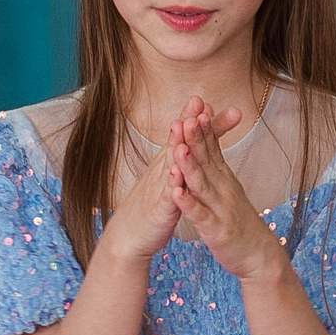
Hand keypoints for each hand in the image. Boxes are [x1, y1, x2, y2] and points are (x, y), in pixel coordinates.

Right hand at [96, 103, 222, 270]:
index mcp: (168, 164)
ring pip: (170, 164)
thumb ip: (184, 157)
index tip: (207, 98)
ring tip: (184, 126)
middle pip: (177, 143)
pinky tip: (176, 172)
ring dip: (177, 145)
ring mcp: (160, 190)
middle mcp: (162, 172)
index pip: (184, 137)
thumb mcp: (171, 178)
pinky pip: (167, 196)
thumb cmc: (153, 204)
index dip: (194, 118)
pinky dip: (172, 184)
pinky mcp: (159, 211)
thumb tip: (193, 136)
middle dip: (187, 122)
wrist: (129, 237)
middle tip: (198, 101)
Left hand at [168, 97, 287, 285]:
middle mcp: (224, 189)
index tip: (197, 106)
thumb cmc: (240, 223)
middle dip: (197, 138)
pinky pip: (199, 214)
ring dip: (190, 165)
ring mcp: (221, 209)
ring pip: (203, 184)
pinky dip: (188, 203)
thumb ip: (217, 169)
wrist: (259, 255)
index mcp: (225, 179)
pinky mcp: (216, 229)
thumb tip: (209, 145)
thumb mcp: (229, 191)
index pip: (214, 148)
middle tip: (189, 115)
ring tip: (179, 147)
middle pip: (208, 160)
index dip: (205, 128)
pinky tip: (177, 192)